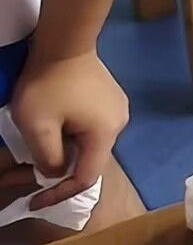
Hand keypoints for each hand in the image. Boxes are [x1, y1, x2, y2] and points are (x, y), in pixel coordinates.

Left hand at [9, 50, 125, 208]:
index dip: (59, 194)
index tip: (33, 201)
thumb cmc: (49, 86)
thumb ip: (48, 159)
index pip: (86, 177)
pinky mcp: (109, 97)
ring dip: (61, 153)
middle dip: (55, 172)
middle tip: (22, 172)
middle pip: (87, 160)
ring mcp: (116, 108)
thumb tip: (56, 173)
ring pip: (88, 144)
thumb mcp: (38, 128)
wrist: (64, 42)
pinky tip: (52, 129)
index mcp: (104, 134)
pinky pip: (90, 127)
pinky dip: (69, 137)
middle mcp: (118, 124)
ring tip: (33, 152)